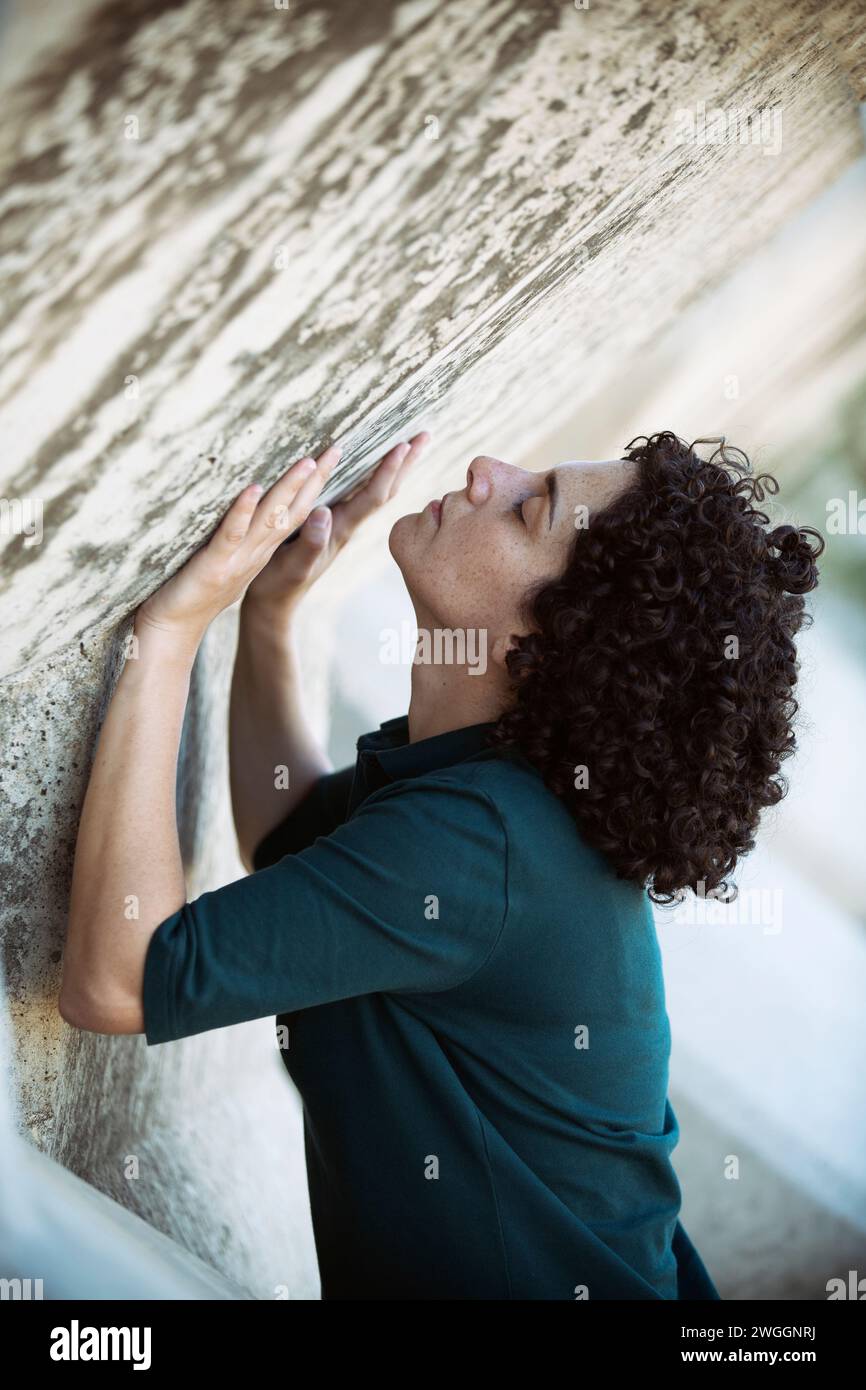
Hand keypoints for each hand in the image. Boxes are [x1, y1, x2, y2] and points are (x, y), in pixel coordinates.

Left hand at [136, 445, 339, 642]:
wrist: (171, 629)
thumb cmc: (191, 590)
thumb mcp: (223, 559)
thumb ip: (237, 533)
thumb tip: (246, 502)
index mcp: (258, 551)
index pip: (295, 513)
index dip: (315, 486)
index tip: (332, 457)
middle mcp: (255, 554)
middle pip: (293, 513)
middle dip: (316, 482)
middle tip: (336, 450)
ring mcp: (236, 560)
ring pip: (270, 521)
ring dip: (289, 491)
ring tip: (308, 463)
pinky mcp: (213, 566)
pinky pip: (231, 535)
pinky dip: (243, 512)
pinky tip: (253, 489)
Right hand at [244, 431, 428, 619]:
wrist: (275, 602)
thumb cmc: (279, 584)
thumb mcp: (292, 565)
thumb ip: (309, 543)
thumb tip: (323, 514)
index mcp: (341, 529)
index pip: (373, 497)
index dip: (388, 471)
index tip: (405, 445)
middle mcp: (347, 524)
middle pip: (385, 490)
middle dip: (406, 463)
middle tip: (426, 434)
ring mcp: (341, 523)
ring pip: (375, 491)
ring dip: (395, 467)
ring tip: (410, 443)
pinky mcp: (331, 523)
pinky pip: (359, 494)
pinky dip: (373, 475)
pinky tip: (374, 464)